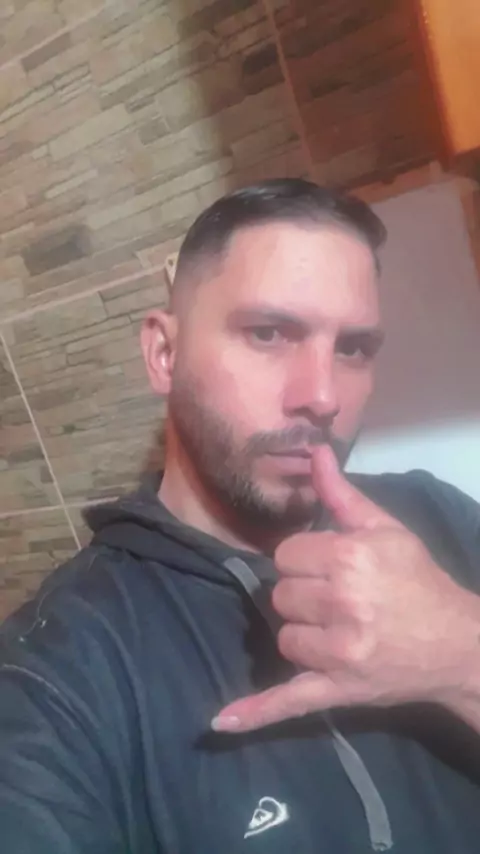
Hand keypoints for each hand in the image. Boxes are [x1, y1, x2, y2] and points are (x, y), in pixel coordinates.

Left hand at [213, 445, 478, 731]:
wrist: (457, 642)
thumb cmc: (419, 579)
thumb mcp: (387, 530)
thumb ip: (342, 495)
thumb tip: (314, 451)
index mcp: (349, 559)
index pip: (286, 556)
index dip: (303, 560)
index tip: (326, 566)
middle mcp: (341, 602)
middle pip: (280, 595)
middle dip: (302, 595)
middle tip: (336, 598)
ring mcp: (339, 651)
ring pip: (282, 637)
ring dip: (301, 632)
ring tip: (336, 629)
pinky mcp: (337, 688)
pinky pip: (288, 700)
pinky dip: (254, 712)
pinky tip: (219, 721)